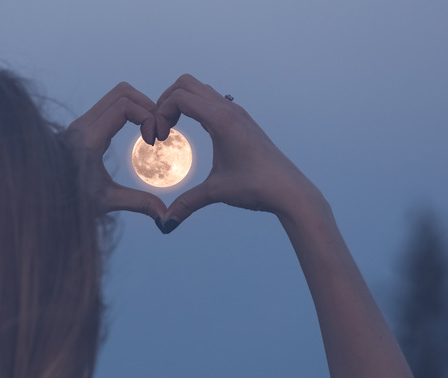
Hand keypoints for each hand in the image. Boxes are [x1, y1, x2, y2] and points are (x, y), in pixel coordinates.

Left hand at [65, 82, 166, 221]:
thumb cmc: (69, 201)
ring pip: (116, 95)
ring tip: (149, 130)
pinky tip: (137, 132)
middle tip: (157, 130)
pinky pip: (110, 105)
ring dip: (138, 106)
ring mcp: (81, 123)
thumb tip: (164, 216)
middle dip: (147, 106)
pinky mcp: (83, 126)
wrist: (42, 196)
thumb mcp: (106, 201)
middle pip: (123, 92)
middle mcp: (82, 125)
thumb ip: (138, 203)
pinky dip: (129, 111)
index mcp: (88, 139)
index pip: (124, 106)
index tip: (154, 140)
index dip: (147, 117)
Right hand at [154, 74, 324, 232]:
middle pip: (186, 83)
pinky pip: (212, 100)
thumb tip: (165, 224)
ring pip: (200, 89)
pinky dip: (196, 107)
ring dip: (181, 102)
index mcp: (221, 119)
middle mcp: (229, 109)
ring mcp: (237, 112)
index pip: (179, 97)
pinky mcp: (242, 120)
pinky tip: (194, 131)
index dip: (159, 113)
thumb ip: (187, 203)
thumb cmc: (256, 187)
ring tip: (172, 127)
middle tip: (159, 126)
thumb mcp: (216, 192)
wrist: (290, 190)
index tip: (157, 137)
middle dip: (166, 100)